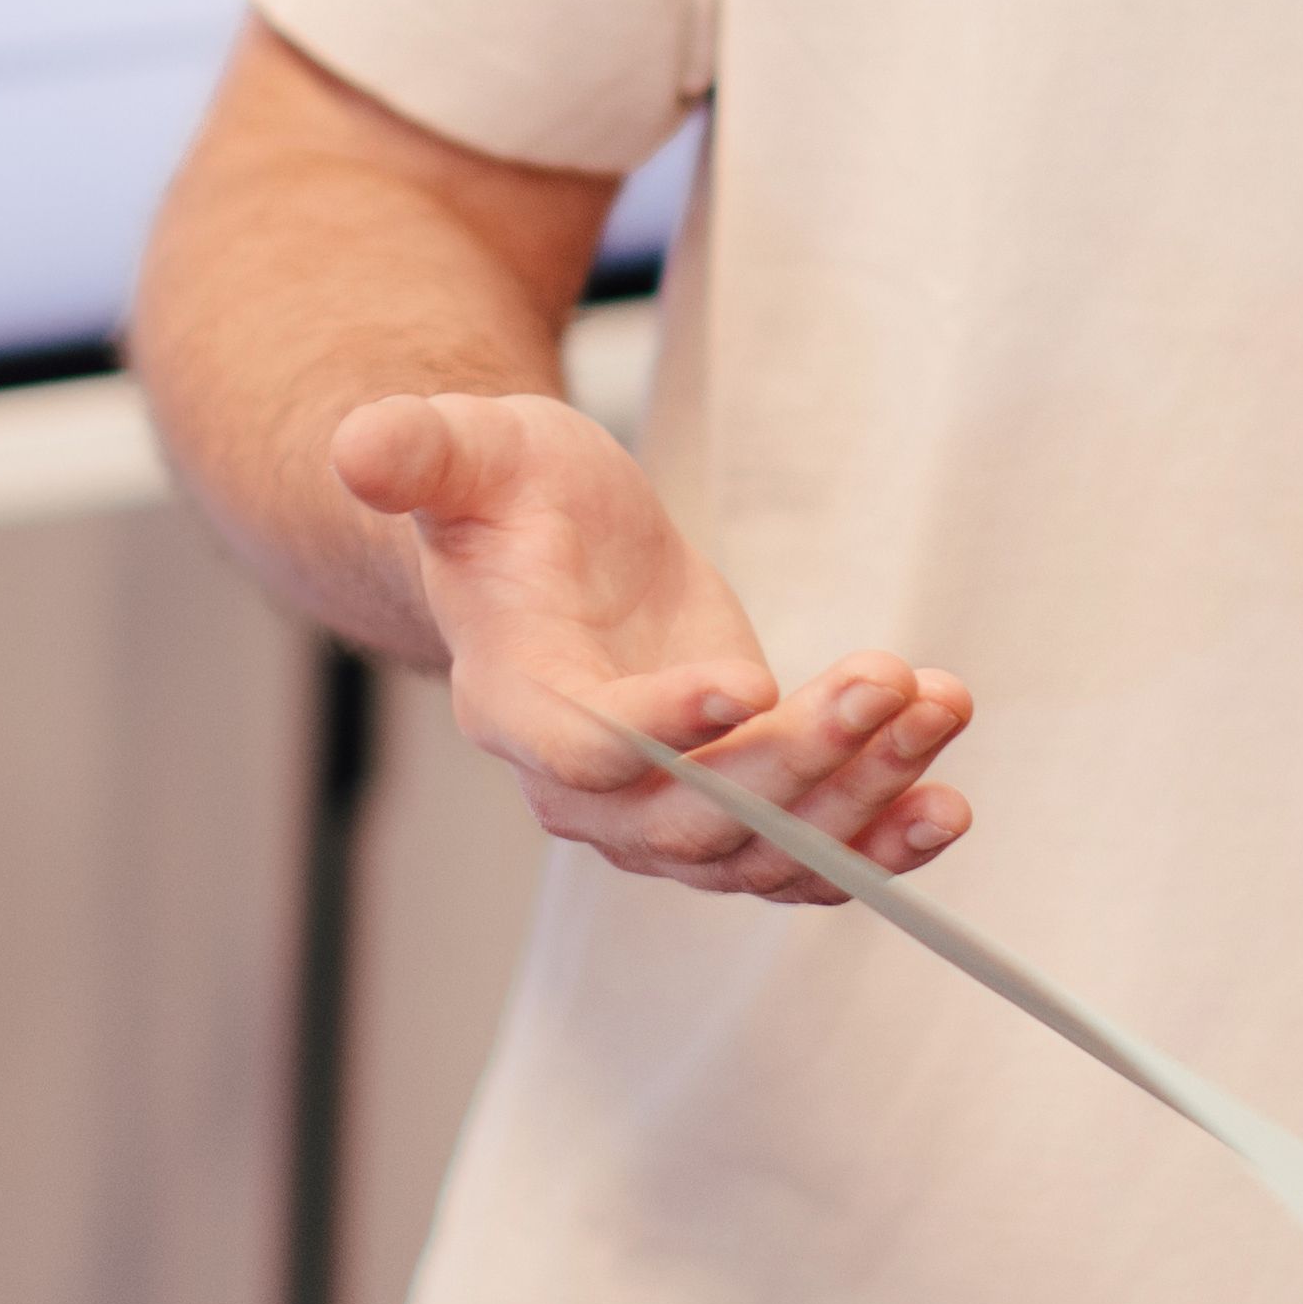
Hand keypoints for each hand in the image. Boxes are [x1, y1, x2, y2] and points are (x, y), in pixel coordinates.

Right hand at [332, 389, 977, 899]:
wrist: (545, 546)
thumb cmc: (505, 495)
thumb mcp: (468, 448)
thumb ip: (417, 451)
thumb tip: (358, 444)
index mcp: (511, 699)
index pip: (582, 746)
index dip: (661, 730)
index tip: (747, 678)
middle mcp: (580, 785)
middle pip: (691, 819)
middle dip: (801, 761)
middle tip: (888, 681)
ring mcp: (657, 811)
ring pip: (760, 847)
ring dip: (861, 794)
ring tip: (938, 710)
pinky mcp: (727, 804)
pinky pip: (799, 859)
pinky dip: (875, 845)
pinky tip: (945, 804)